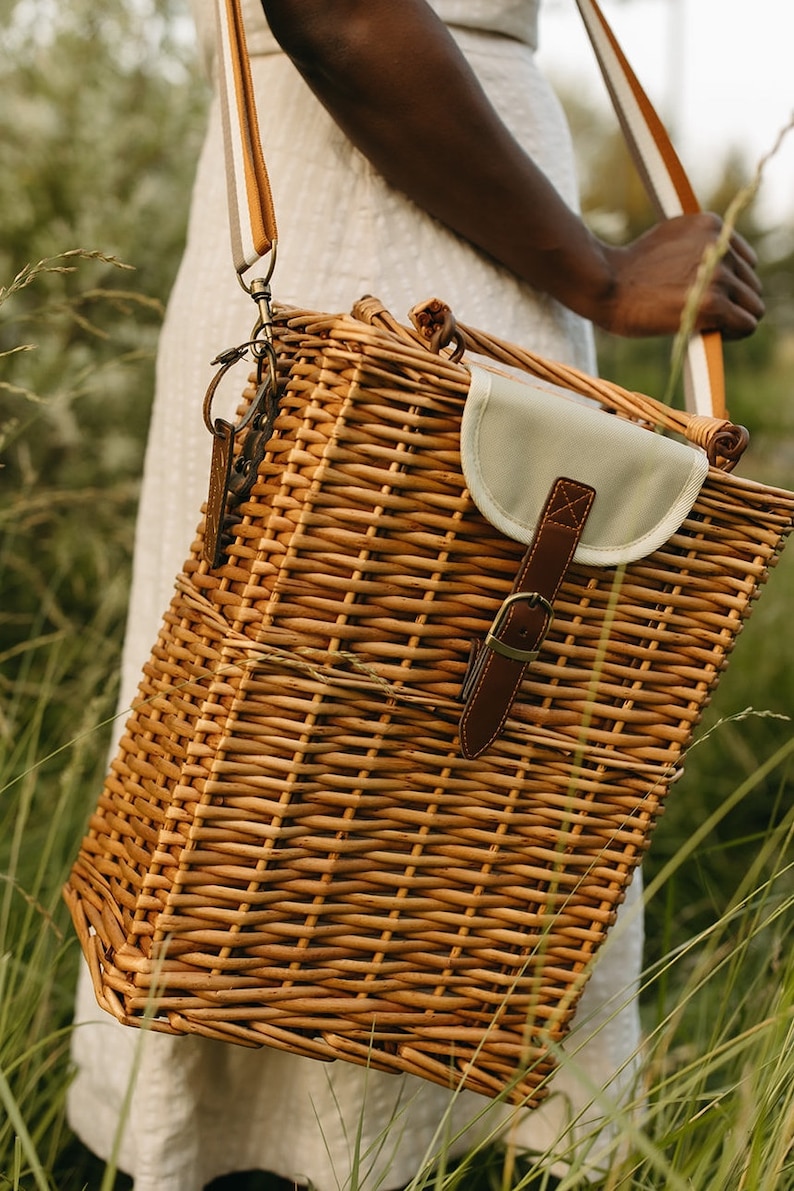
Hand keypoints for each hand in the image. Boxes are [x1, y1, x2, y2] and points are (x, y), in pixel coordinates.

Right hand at [592, 212, 763, 339]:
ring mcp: (719, 274)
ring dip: (733, 319)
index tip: (707, 296)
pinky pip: (746, 325)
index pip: (744, 261)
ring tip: (706, 325)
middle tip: (703, 315)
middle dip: (732, 302)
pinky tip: (712, 334)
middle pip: (750, 285)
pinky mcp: (714, 303)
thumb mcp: (669, 239)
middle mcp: (720, 245)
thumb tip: (722, 266)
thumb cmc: (628, 269)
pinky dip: (733, 334)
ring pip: (753, 306)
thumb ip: (699, 246)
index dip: (728, 284)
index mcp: (711, 225)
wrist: (605, 284)